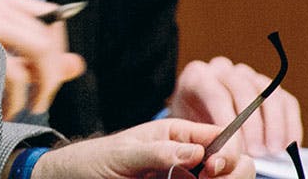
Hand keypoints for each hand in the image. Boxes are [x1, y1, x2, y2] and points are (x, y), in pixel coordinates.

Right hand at [0, 0, 84, 118]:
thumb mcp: (5, 58)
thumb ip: (41, 60)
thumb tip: (77, 65)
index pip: (50, 15)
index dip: (59, 47)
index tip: (52, 75)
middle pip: (48, 34)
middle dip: (53, 73)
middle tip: (43, 99)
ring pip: (38, 48)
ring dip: (41, 85)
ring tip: (30, 107)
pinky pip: (16, 71)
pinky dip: (19, 97)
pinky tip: (7, 110)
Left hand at [31, 118, 253, 178]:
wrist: (75, 178)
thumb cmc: (95, 159)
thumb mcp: (124, 153)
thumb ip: (158, 152)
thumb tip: (196, 152)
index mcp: (177, 134)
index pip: (219, 135)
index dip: (227, 150)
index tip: (213, 167)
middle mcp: (186, 156)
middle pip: (231, 162)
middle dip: (231, 171)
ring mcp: (184, 177)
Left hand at [167, 57, 302, 155]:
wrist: (199, 114)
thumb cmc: (195, 123)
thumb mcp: (191, 128)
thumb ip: (206, 137)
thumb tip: (225, 153)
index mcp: (198, 76)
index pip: (217, 95)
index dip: (229, 123)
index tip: (236, 148)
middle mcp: (224, 70)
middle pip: (244, 91)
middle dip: (253, 125)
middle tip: (257, 152)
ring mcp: (249, 75)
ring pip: (269, 93)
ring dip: (274, 125)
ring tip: (273, 150)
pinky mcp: (271, 86)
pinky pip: (286, 101)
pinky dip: (290, 124)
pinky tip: (289, 145)